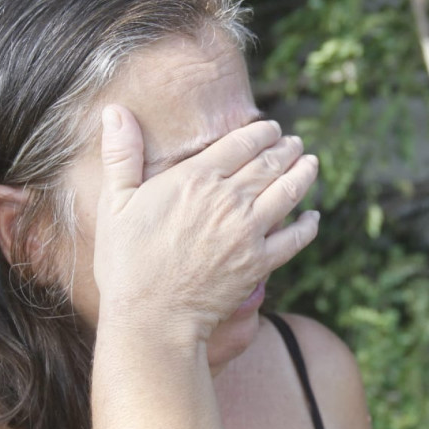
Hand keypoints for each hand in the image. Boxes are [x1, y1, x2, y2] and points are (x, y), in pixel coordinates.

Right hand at [92, 104, 319, 343]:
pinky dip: (309, 225)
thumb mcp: (115, 204)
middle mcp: (229, 199)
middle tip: (296, 143)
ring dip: (305, 173)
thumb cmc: (126, 263)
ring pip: (289, 192)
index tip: (272, 128)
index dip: (263, 132)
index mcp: (196, 178)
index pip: (242, 142)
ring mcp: (249, 231)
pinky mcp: (260, 263)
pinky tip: (314, 217)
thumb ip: (122, 155)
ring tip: (311, 163)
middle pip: (270, 163)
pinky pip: (296, 238)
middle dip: (288, 148)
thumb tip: (115, 110)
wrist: (151, 318)